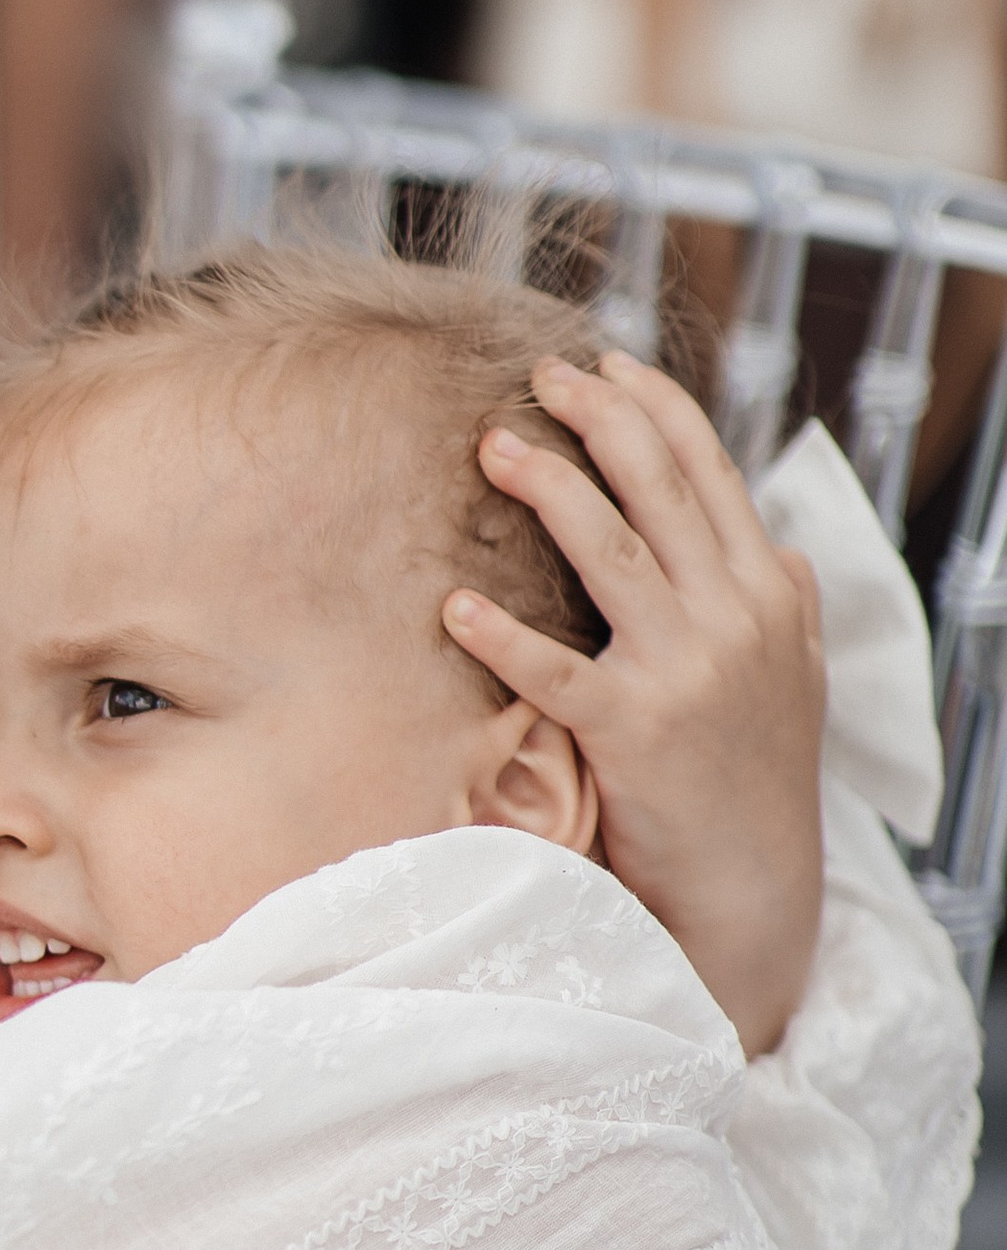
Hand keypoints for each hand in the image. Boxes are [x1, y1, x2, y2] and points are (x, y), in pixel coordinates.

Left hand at [441, 353, 825, 1056]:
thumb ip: (786, 606)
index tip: (607, 362)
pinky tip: (455, 604)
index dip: (656, 408)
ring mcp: (685, 673)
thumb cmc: (758, 779)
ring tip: (492, 448)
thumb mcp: (794, 681)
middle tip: (539, 375)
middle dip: (599, 419)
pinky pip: (555, 671)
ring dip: (549, 488)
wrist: (754, 887)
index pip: (711, 473)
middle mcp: (733, 618)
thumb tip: (783, 545)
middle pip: (659, 489)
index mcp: (765, 594)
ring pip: (611, 552)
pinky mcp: (632, 733)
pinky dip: (503, 634)